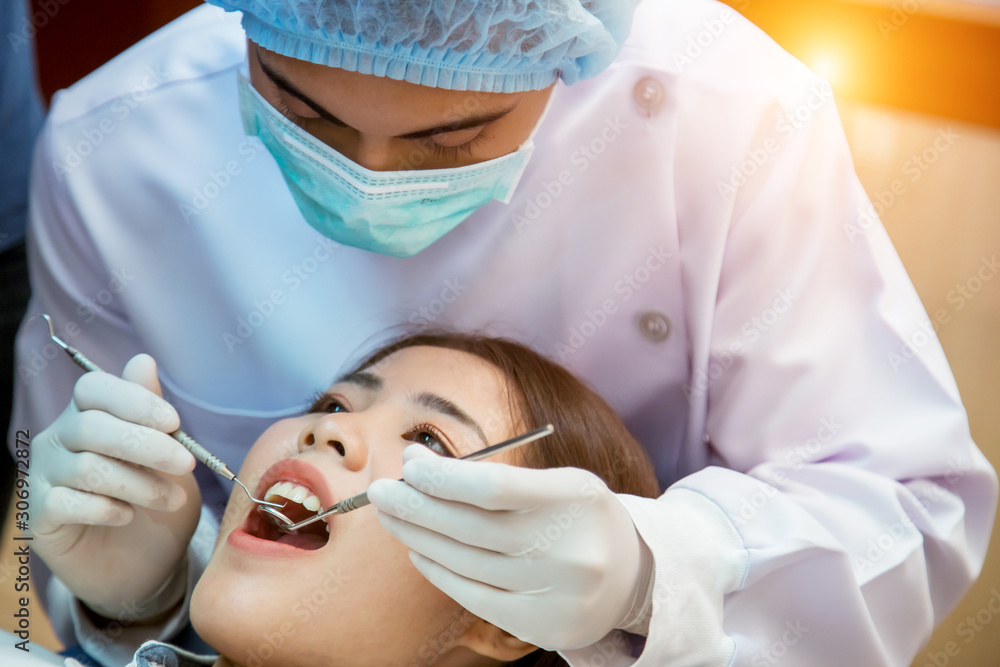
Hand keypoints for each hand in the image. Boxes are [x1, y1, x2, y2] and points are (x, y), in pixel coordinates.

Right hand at [30, 354, 200, 620]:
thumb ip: (154, 413)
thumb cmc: (158, 501)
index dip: (133, 400)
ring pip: (87, 468)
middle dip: (147, 445)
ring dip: (139, 484)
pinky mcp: (38, 516)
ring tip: (171, 498)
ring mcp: (43, 477)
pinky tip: (128, 516)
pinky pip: (68, 503)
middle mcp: (59, 440)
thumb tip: (143, 360)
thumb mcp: (169, 456)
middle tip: (186, 464)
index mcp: (89, 415)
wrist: (147, 564)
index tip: (174, 422)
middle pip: (91, 427)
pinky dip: (107, 509)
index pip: (93, 388)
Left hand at [368, 445, 651, 649]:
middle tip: (380, 491)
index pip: (493, 487)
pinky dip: (439, 571)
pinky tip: (419, 550)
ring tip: (393, 516)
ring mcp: (556, 593)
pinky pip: (474, 596)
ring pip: (466, 563)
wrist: (632, 576)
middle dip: (415, 505)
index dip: (443, 477)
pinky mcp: (542, 626)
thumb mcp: (556, 482)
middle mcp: (570, 549)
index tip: (409, 465)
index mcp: (575, 498)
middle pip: (471, 527)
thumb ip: (493, 474)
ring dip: (419, 536)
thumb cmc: (577, 517)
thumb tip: (416, 464)